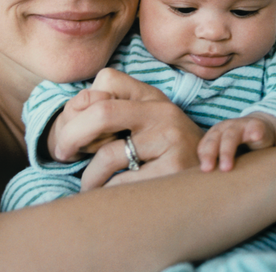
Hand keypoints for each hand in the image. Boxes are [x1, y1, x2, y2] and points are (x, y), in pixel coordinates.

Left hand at [48, 68, 203, 190]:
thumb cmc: (164, 153)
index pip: (107, 79)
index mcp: (151, 96)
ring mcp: (171, 138)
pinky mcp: (175, 168)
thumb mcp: (143, 124)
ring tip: (90, 186)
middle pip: (101, 113)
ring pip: (108, 155)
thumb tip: (69, 120)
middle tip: (61, 154)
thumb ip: (111, 115)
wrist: (213, 178)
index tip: (75, 127)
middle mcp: (162, 111)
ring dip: (89, 177)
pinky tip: (111, 196)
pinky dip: (108, 192)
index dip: (82, 102)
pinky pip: (122, 183)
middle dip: (71, 135)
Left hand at [197, 116, 275, 171]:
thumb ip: (216, 165)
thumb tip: (204, 188)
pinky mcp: (257, 126)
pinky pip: (256, 128)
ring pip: (231, 136)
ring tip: (227, 167)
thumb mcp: (226, 154)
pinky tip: (256, 136)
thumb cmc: (240, 147)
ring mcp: (240, 126)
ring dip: (227, 151)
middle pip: (214, 139)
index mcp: (214, 135)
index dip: (203, 157)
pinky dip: (256, 132)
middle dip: (210, 154)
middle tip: (208, 170)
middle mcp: (225, 128)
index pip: (204, 145)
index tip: (203, 171)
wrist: (261, 130)